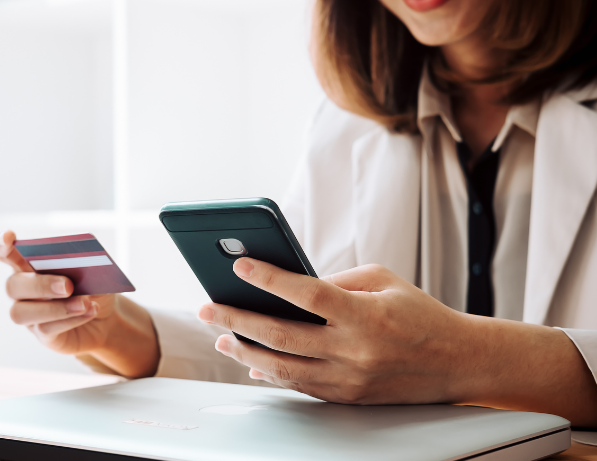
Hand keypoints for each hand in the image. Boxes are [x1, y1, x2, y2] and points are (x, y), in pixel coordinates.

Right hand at [0, 230, 159, 377]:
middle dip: (40, 285)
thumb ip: (78, 261)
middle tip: (68, 286)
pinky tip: (90, 310)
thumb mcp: (91, 269)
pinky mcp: (41, 334)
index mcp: (27, 264)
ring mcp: (29, 314)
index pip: (1, 251)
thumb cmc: (92, 286)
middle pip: (13, 285)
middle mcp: (22, 289)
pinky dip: (71, 319)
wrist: (106, 317)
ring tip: (84, 303)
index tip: (9, 237)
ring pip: (22, 312)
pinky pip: (46, 328)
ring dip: (55, 307)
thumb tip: (76, 259)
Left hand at [197, 259, 596, 425]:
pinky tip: (250, 360)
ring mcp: (349, 379)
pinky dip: (270, 373)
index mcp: (365, 314)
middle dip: (237, 319)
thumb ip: (335, 281)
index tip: (240, 266)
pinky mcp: (347, 397)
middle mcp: (354, 351)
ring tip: (221, 335)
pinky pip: (298, 386)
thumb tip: (288, 285)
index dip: (269, 280)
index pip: (307, 295)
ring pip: (282, 369)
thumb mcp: (382, 280)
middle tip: (207, 307)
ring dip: (244, 351)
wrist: (456, 361)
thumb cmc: (418, 313)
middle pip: (281, 336)